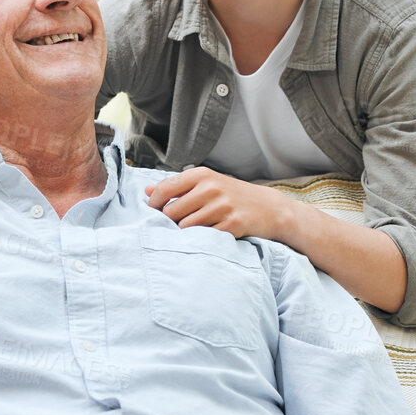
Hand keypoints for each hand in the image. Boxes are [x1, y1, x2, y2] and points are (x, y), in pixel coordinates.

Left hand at [145, 167, 289, 239]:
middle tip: (178, 224)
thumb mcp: (206, 183)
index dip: (154, 205)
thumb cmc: (232, 196)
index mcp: (202, 175)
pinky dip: (201, 239)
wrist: (269, 208)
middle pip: (171, 212)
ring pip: (185, 227)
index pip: (164, 190)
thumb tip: (146, 191)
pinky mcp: (231, 225)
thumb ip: (177, 186)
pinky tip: (208, 235)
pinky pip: (203, 237)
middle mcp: (211, 188)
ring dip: (185, 233)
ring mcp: (222, 207)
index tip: (154, 212)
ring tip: (194, 230)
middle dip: (170, 221)